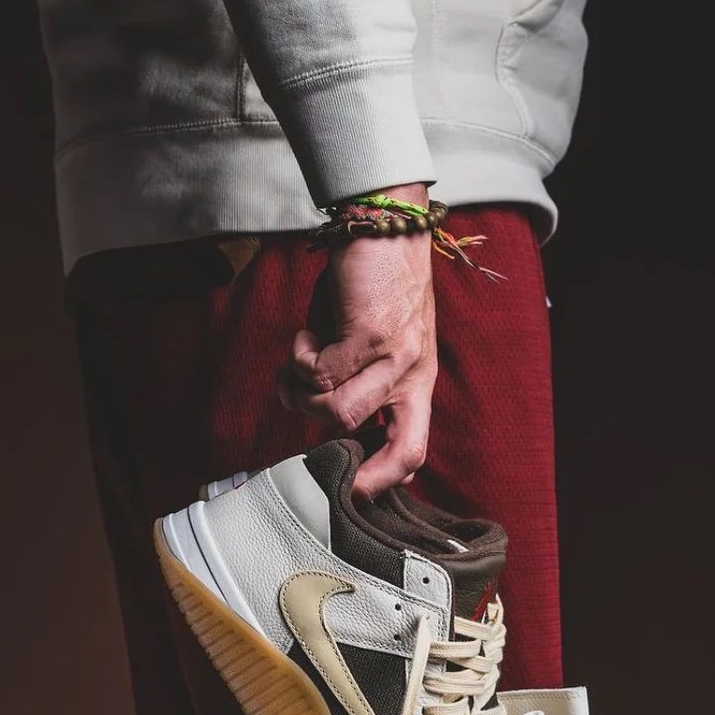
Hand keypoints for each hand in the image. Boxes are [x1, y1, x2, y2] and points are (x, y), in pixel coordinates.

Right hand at [278, 183, 436, 499]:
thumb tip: (318, 410)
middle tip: (297, 391)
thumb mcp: (376, 341)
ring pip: (333, 409)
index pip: (411, 451)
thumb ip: (357, 380)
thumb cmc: (373, 283)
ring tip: (297, 360)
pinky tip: (304, 336)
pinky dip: (299, 359)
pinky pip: (318, 373)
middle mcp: (410, 374)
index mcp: (417, 382)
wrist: (385, 221)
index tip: (349, 492)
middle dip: (314, 418)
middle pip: (356, 431)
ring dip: (301, 389)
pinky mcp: (367, 334)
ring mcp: (391, 356)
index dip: (380, 480)